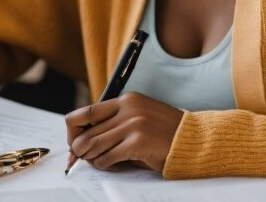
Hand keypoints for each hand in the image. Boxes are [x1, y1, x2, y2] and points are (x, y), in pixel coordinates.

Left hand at [66, 92, 183, 172]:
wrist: (191, 140)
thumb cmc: (163, 133)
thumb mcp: (138, 118)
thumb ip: (114, 124)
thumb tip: (80, 143)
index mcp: (126, 99)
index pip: (86, 112)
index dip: (73, 131)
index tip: (74, 143)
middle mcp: (128, 108)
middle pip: (85, 132)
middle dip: (79, 150)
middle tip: (81, 159)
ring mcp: (133, 124)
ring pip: (92, 145)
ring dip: (90, 159)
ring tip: (98, 162)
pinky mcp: (137, 141)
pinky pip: (107, 158)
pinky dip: (104, 165)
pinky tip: (112, 166)